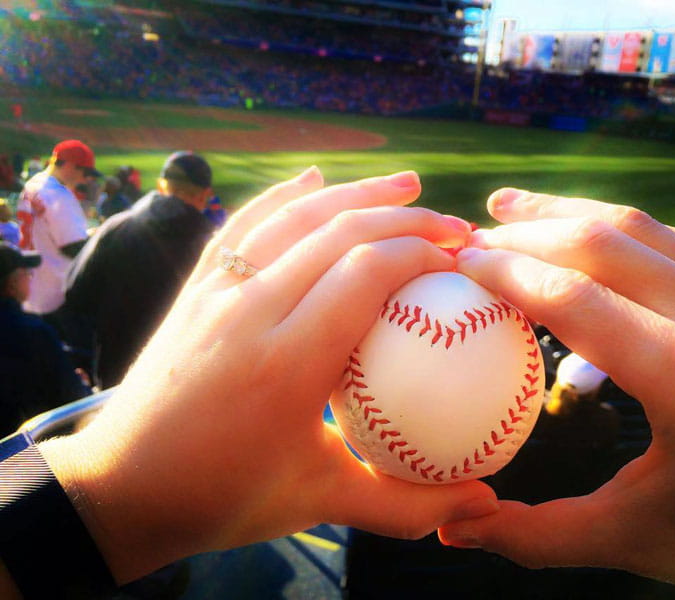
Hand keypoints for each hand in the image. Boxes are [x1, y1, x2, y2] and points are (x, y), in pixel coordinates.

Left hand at [39, 168, 498, 583]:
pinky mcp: (195, 290)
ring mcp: (216, 293)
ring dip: (355, 192)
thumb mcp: (320, 505)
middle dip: (407, 219)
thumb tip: (483, 503)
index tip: (459, 264)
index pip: (367, 274)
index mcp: (288, 363)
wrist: (122, 488)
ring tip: (405, 184)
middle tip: (454, 227)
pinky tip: (312, 178)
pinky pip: (244, 225)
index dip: (421, 255)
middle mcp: (251, 312)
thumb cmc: (223, 498)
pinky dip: (284, 196)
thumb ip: (406, 504)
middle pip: (339, 233)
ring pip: (293, 217)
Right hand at [439, 188, 674, 598]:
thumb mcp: (634, 542)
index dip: (506, 271)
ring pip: (642, 228)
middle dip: (525, 230)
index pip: (575, 298)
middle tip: (472, 235)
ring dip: (567, 212)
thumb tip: (452, 527)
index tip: (458, 263)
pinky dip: (615, 229)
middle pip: (603, 242)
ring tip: (510, 207)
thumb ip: (535, 535)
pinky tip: (581, 232)